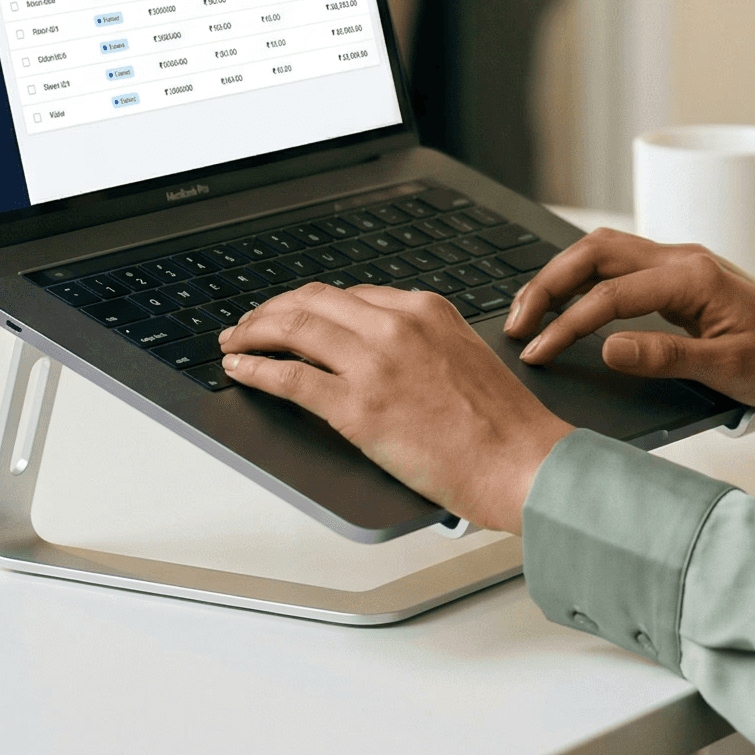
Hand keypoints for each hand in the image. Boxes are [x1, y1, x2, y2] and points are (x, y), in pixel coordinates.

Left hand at [218, 285, 569, 532]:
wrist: (520, 459)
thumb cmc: (501, 423)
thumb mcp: (464, 354)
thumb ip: (422, 342)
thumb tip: (382, 352)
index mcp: (425, 308)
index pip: (350, 295)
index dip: (311, 305)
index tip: (293, 315)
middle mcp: (396, 324)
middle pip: (314, 301)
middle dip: (273, 309)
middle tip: (250, 323)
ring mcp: (374, 363)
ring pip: (294, 329)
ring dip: (254, 332)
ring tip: (234, 341)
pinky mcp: (357, 407)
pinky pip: (289, 377)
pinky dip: (255, 369)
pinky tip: (239, 369)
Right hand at [504, 230, 754, 413]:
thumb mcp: (728, 369)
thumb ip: (665, 357)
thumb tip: (605, 348)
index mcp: (693, 277)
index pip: (610, 295)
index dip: (566, 324)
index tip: (536, 351)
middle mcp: (682, 259)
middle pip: (596, 253)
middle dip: (548, 283)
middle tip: (515, 322)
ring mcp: (680, 264)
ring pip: (604, 251)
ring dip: (563, 275)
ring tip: (530, 311)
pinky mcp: (680, 277)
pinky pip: (620, 265)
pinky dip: (585, 279)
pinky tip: (568, 302)